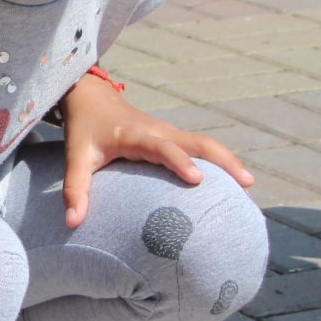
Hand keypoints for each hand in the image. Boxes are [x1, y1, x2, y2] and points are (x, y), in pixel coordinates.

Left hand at [59, 72, 253, 227]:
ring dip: (227, 160)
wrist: (92, 98)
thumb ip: (75, 189)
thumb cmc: (85, 129)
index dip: (179, 161)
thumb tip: (72, 223)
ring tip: (248, 185)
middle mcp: (159, 131)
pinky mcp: (173, 137)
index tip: (197, 179)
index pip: (163, 147)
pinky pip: (200, 147)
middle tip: (246, 183)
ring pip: (204, 143)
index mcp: (136, 135)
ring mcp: (169, 132)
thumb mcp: (76, 157)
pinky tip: (232, 181)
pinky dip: (218, 160)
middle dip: (223, 160)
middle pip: (198, 141)